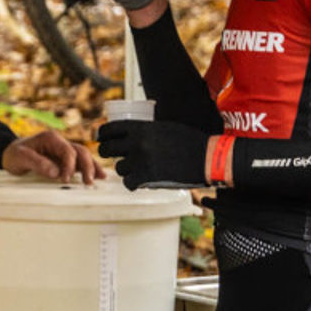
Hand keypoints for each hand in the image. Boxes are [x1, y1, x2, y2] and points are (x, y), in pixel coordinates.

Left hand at [1, 130, 104, 183]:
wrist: (9, 155)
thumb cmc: (14, 154)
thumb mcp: (20, 157)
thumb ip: (37, 163)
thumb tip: (55, 172)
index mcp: (51, 138)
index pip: (67, 151)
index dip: (69, 165)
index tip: (65, 179)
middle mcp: (60, 143)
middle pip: (80, 152)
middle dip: (86, 166)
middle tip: (88, 182)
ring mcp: (63, 151)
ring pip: (83, 157)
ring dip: (92, 167)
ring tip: (100, 178)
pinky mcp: (64, 160)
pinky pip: (79, 163)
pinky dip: (89, 168)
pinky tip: (99, 176)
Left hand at [96, 119, 210, 189]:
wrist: (208, 158)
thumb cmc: (191, 141)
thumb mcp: (165, 127)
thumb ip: (146, 129)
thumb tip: (130, 131)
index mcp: (141, 128)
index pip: (109, 129)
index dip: (102, 135)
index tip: (102, 139)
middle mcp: (137, 143)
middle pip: (106, 149)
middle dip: (108, 153)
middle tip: (115, 156)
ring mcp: (140, 160)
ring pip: (118, 168)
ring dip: (125, 169)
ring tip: (137, 169)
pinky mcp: (146, 177)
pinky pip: (128, 182)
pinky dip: (133, 183)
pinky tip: (139, 182)